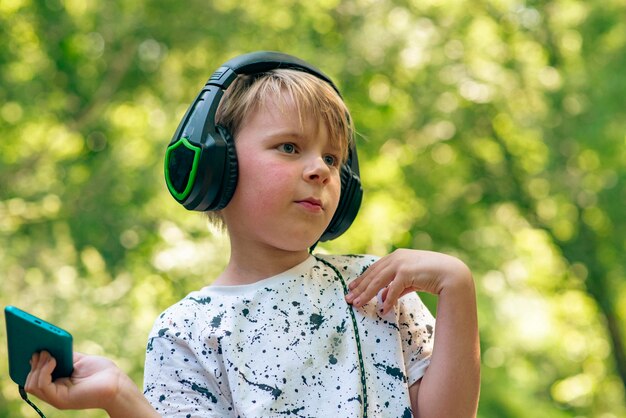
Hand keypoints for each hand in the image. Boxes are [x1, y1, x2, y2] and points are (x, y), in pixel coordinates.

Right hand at [25, 351, 125, 410]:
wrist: (117, 383)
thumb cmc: (101, 372)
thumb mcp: (78, 360)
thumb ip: (62, 355)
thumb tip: (47, 346)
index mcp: (56, 384)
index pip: (33, 376)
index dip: (29, 363)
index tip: (29, 346)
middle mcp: (53, 393)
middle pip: (29, 380)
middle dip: (34, 362)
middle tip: (42, 349)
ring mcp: (55, 398)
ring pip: (31, 384)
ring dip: (38, 366)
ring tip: (49, 354)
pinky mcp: (60, 400)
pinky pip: (42, 386)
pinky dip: (44, 371)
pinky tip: (54, 360)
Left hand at [345, 249, 471, 314]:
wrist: (452, 273)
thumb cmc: (432, 276)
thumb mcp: (411, 280)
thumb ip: (397, 287)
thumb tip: (384, 297)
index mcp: (396, 257)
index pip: (374, 269)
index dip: (362, 279)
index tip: (352, 288)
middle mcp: (396, 258)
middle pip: (372, 275)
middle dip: (359, 288)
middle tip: (349, 299)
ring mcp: (401, 263)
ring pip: (378, 281)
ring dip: (366, 294)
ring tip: (358, 304)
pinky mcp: (407, 272)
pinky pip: (392, 289)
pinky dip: (387, 300)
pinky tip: (383, 310)